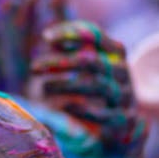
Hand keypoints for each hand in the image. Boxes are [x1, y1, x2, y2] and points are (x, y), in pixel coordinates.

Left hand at [30, 21, 145, 155]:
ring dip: (66, 85)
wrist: (124, 124)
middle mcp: (122, 71)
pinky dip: (83, 110)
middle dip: (60, 62)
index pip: (95, 35)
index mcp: (114, 53)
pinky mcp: (124, 119)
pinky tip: (64, 107)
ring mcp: (125, 95)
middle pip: (91, 61)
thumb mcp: (86, 66)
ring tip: (44, 88)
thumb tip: (51, 40)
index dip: (71, 32)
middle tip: (33, 67)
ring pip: (97, 85)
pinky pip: (105, 114)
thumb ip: (70, 51)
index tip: (46, 37)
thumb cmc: (96, 87)